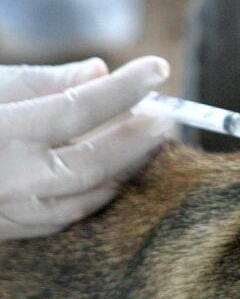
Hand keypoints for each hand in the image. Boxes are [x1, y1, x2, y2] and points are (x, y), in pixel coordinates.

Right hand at [0, 57, 173, 238]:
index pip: (82, 107)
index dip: (125, 87)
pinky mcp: (12, 231)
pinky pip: (70, 215)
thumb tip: (98, 71)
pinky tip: (114, 172)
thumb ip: (43, 81)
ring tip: (148, 140)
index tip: (157, 68)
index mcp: (3, 134)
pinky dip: (99, 193)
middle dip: (139, 136)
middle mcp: (11, 179)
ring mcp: (12, 212)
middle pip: (98, 160)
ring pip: (91, 195)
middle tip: (165, 113)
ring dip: (126, 167)